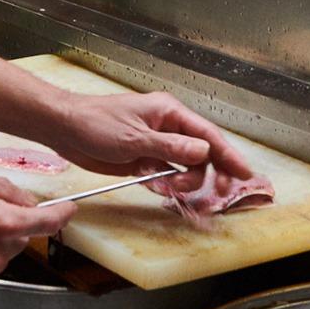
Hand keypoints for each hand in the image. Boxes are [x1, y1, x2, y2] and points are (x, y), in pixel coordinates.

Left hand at [52, 92, 252, 196]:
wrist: (65, 129)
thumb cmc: (96, 124)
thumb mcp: (135, 138)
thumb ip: (171, 146)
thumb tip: (203, 151)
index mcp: (169, 113)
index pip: (207, 134)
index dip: (228, 155)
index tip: (244, 174)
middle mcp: (167, 127)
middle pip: (201, 153)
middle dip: (208, 174)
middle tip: (214, 195)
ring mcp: (155, 144)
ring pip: (185, 166)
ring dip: (183, 181)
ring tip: (169, 188)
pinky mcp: (143, 160)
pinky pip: (166, 174)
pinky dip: (166, 184)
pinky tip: (159, 189)